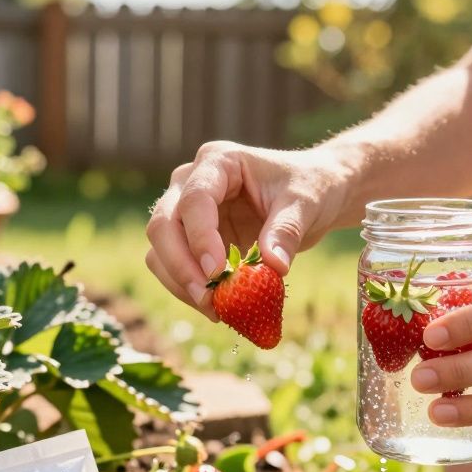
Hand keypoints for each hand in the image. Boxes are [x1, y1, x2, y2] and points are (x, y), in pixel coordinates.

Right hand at [145, 141, 355, 319]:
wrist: (312, 195)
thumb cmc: (309, 188)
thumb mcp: (305, 204)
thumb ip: (286, 231)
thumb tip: (273, 267)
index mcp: (218, 162)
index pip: (195, 199)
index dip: (201, 237)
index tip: (218, 273)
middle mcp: (191, 182)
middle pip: (163, 224)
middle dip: (180, 266)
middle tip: (208, 298)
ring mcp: (185, 212)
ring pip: (159, 250)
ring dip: (180, 283)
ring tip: (216, 309)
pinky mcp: (189, 240)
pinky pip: (173, 268)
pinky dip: (188, 290)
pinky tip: (218, 307)